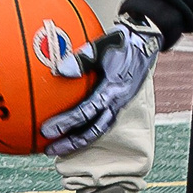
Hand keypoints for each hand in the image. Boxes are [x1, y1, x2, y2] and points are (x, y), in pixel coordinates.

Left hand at [40, 16, 162, 157]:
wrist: (145, 41)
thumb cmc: (123, 41)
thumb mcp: (103, 45)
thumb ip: (82, 58)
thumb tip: (59, 71)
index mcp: (113, 90)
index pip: (86, 112)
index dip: (66, 123)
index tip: (47, 131)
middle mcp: (117, 102)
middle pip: (93, 130)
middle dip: (71, 142)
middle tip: (50, 150)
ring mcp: (119, 103)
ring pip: (98, 129)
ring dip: (78, 140)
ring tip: (58, 147)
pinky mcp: (118, 101)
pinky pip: (101, 120)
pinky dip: (86, 128)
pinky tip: (72, 130)